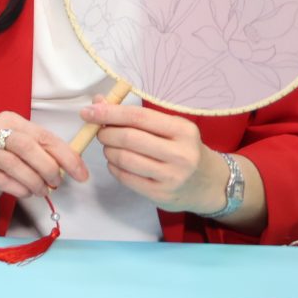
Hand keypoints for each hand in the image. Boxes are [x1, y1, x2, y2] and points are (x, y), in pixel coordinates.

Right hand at [0, 111, 87, 202]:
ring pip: (15, 165)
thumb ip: (45, 149)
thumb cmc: (4, 150)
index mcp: (11, 120)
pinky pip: (4, 181)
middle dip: (48, 168)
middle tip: (57, 182)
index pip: (44, 136)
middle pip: (27, 147)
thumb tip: (75, 166)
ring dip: (35, 181)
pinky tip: (27, 192)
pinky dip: (21, 189)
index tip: (81, 173)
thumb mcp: (24, 142)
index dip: (66, 156)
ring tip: (44, 190)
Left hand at [83, 102, 225, 212]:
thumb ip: (136, 115)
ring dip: (108, 151)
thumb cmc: (184, 149)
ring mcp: (171, 177)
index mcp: (183, 130)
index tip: (88, 111)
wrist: (209, 183)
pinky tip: (117, 162)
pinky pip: (126, 178)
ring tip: (110, 147)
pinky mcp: (161, 195)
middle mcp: (180, 154)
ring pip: (124, 159)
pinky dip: (113, 167)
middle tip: (100, 132)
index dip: (109, 113)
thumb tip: (98, 102)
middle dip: (106, 133)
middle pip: (129, 138)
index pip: (138, 117)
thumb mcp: (169, 127)